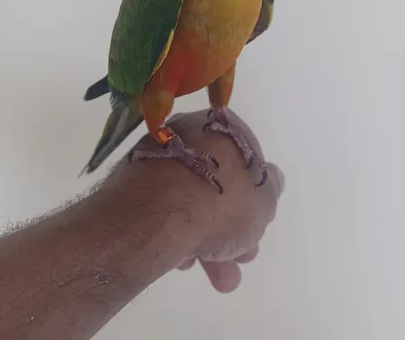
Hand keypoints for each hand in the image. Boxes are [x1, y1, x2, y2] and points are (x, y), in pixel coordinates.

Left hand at [117, 109, 284, 292]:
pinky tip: (181, 261)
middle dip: (232, 230)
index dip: (256, 201)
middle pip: (219, 185)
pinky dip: (176, 231)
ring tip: (215, 278)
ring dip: (208, 240)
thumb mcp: (263, 199)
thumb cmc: (220, 200)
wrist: (155, 213)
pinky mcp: (133, 179)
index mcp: (223, 127)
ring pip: (191, 199)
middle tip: (239, 262)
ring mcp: (158, 154)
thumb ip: (271, 189)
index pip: (248, 163)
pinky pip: (164, 206)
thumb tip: (272, 178)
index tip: (257, 230)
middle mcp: (190, 132)